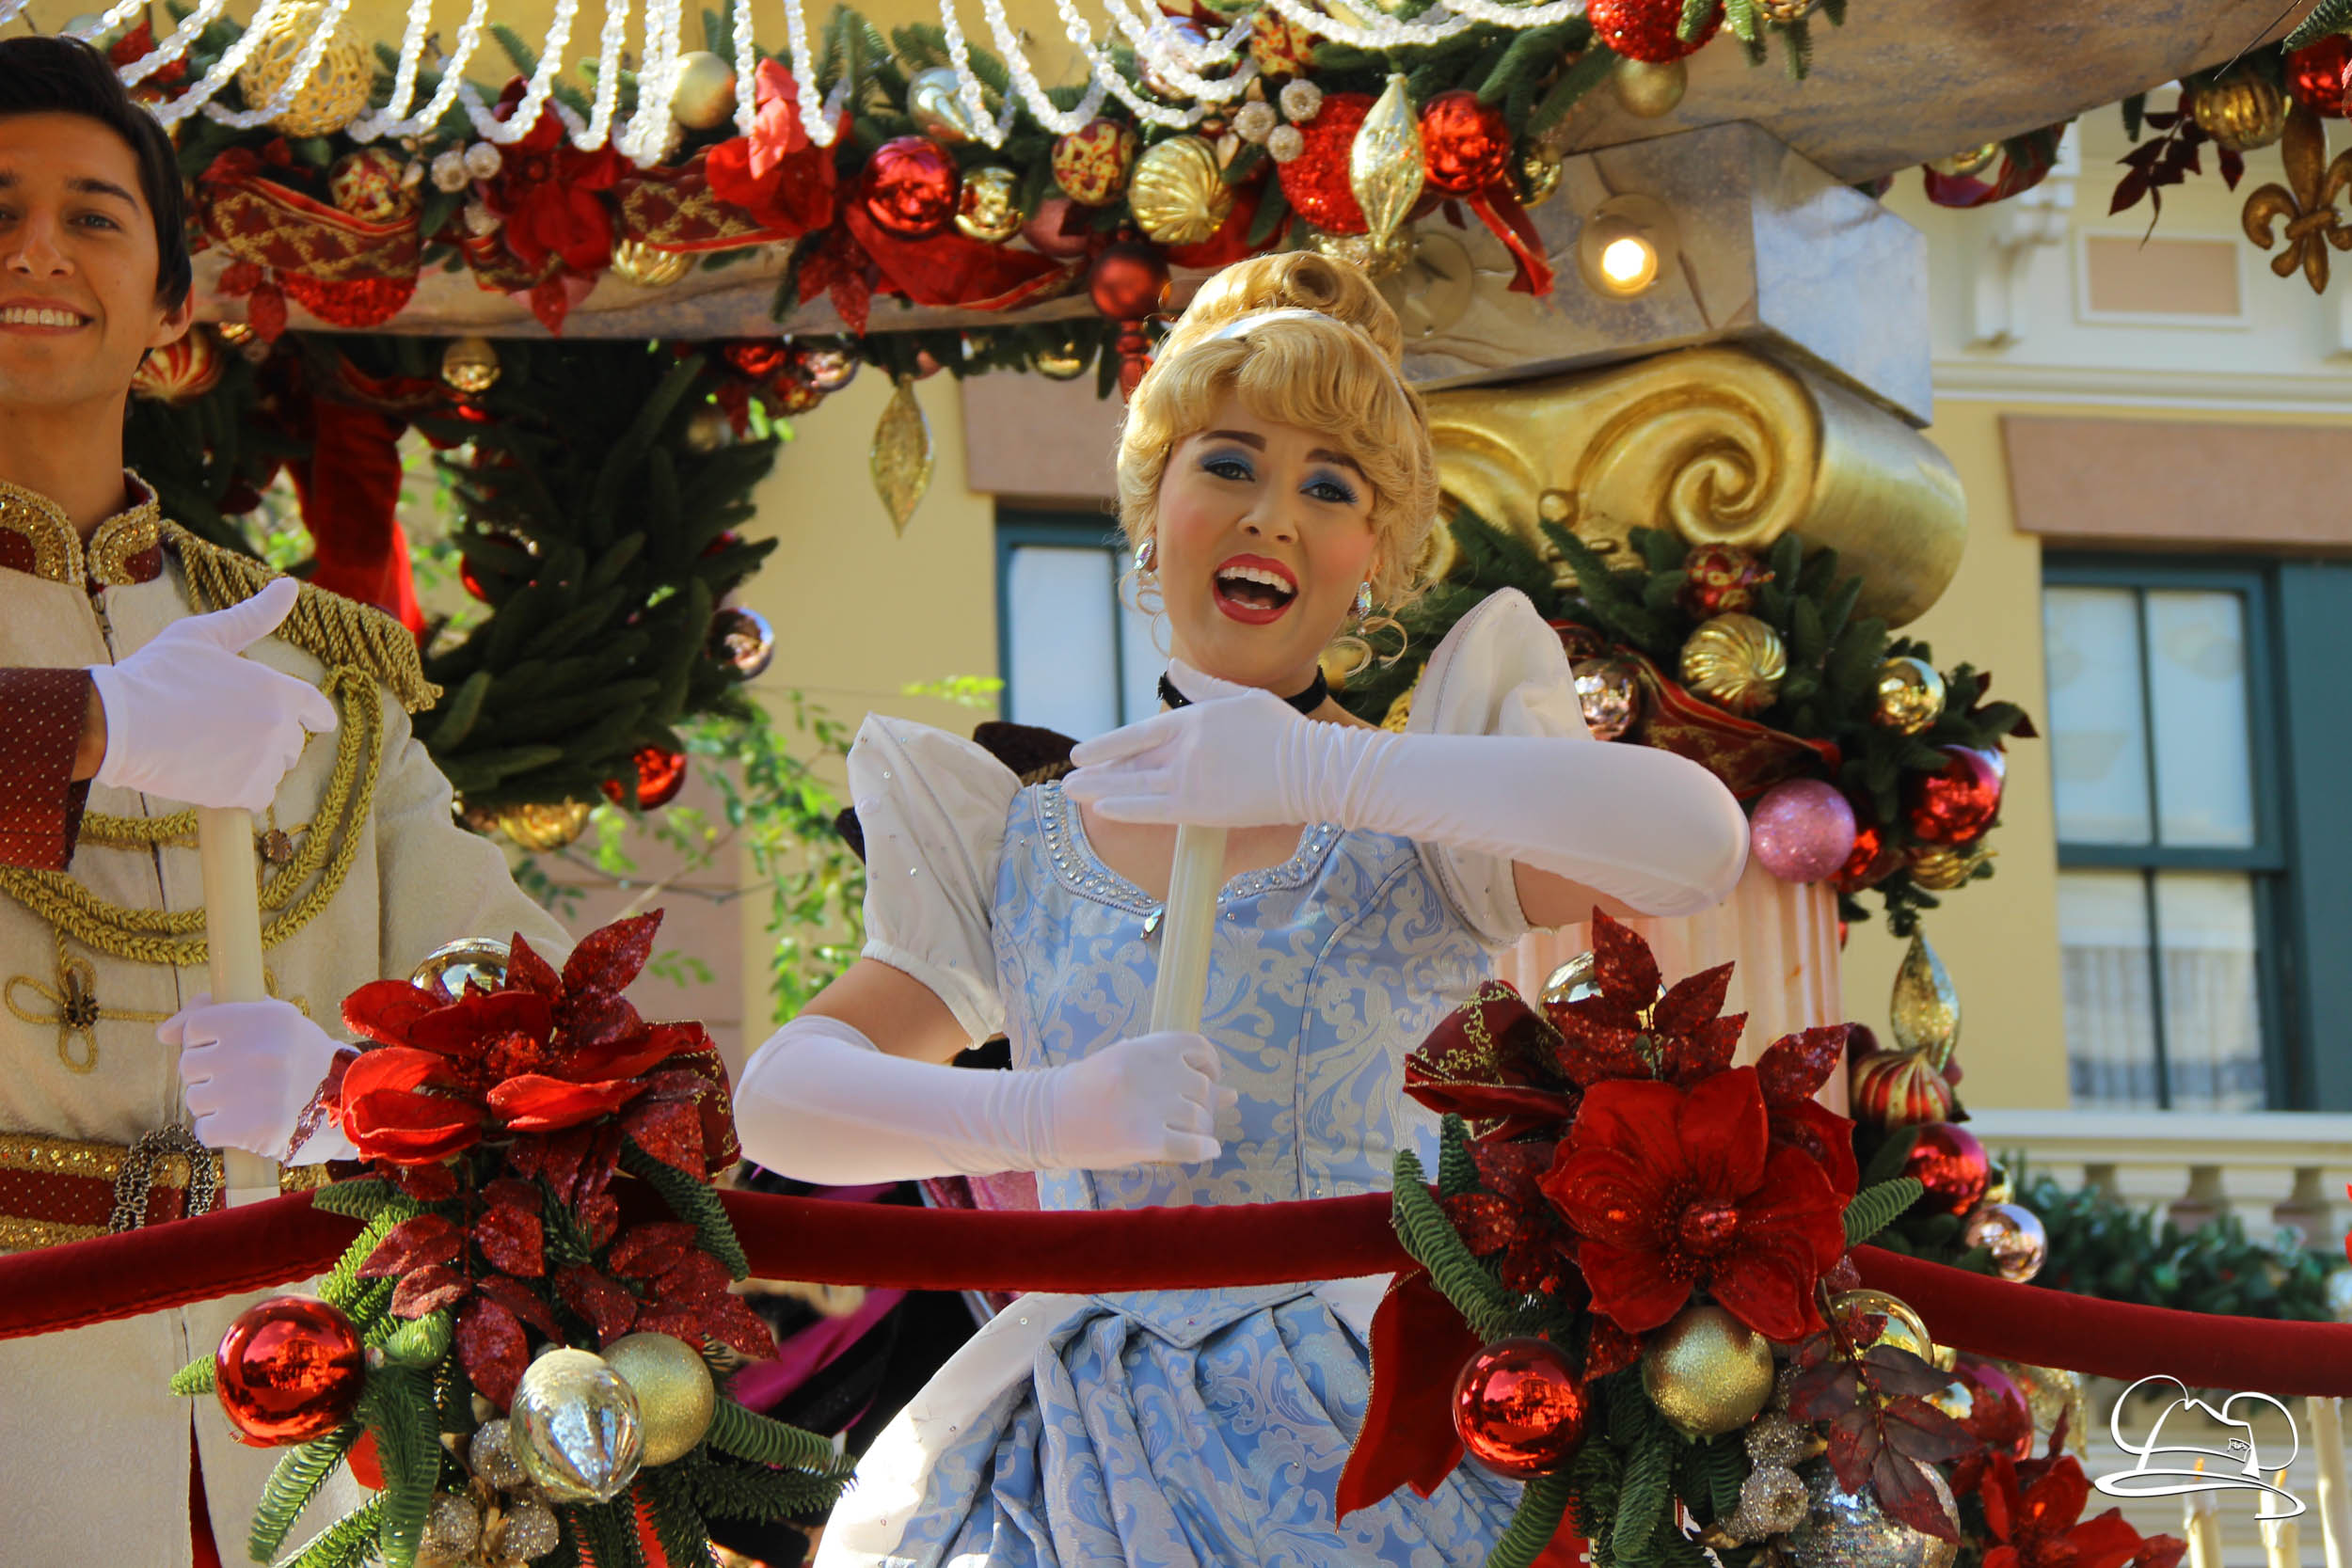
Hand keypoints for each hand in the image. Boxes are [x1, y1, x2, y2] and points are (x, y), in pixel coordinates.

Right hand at [87, 577, 338, 810]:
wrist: (116, 723)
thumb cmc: (157, 674)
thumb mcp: (204, 635)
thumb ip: (252, 616)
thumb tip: (289, 586)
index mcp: (276, 689)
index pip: (314, 705)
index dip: (318, 713)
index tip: (323, 722)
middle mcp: (278, 727)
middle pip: (291, 739)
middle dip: (268, 735)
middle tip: (228, 730)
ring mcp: (263, 762)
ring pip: (274, 767)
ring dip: (253, 762)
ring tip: (212, 748)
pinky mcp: (242, 791)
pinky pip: (259, 794)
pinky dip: (241, 788)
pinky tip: (216, 774)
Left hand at [163, 995, 349, 1160]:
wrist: (349, 1109)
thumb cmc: (300, 1059)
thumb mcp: (273, 1020)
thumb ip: (217, 1011)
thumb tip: (163, 1034)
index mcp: (268, 1017)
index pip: (197, 1026)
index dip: (206, 1042)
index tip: (228, 1051)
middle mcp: (263, 1050)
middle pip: (190, 1064)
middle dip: (208, 1076)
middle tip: (243, 1081)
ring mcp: (258, 1091)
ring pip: (195, 1099)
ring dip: (214, 1106)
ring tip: (249, 1104)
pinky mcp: (255, 1129)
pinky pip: (205, 1131)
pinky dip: (220, 1132)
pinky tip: (246, 1126)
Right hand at [1044, 1030, 1237, 1166]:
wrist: (1044, 1117)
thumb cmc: (1087, 1090)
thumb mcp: (1129, 1068)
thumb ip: (1176, 1075)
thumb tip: (1233, 1095)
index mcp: (1146, 1047)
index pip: (1200, 1048)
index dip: (1211, 1066)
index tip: (1206, 1080)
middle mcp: (1152, 1072)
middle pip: (1203, 1089)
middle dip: (1204, 1106)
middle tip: (1190, 1118)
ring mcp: (1149, 1106)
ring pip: (1200, 1119)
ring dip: (1201, 1130)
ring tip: (1187, 1136)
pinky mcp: (1143, 1139)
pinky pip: (1191, 1146)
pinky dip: (1204, 1150)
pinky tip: (1206, 1151)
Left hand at [1066, 688, 1322, 828]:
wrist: (1314, 768)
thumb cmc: (1283, 732)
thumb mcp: (1241, 697)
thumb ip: (1201, 686)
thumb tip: (1173, 665)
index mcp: (1194, 720)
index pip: (1138, 734)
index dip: (1107, 744)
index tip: (1081, 752)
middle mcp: (1185, 749)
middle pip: (1131, 763)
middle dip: (1097, 771)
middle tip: (1067, 778)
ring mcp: (1190, 779)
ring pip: (1134, 786)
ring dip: (1099, 789)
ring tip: (1071, 793)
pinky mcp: (1201, 807)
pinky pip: (1153, 809)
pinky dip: (1126, 808)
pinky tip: (1102, 809)